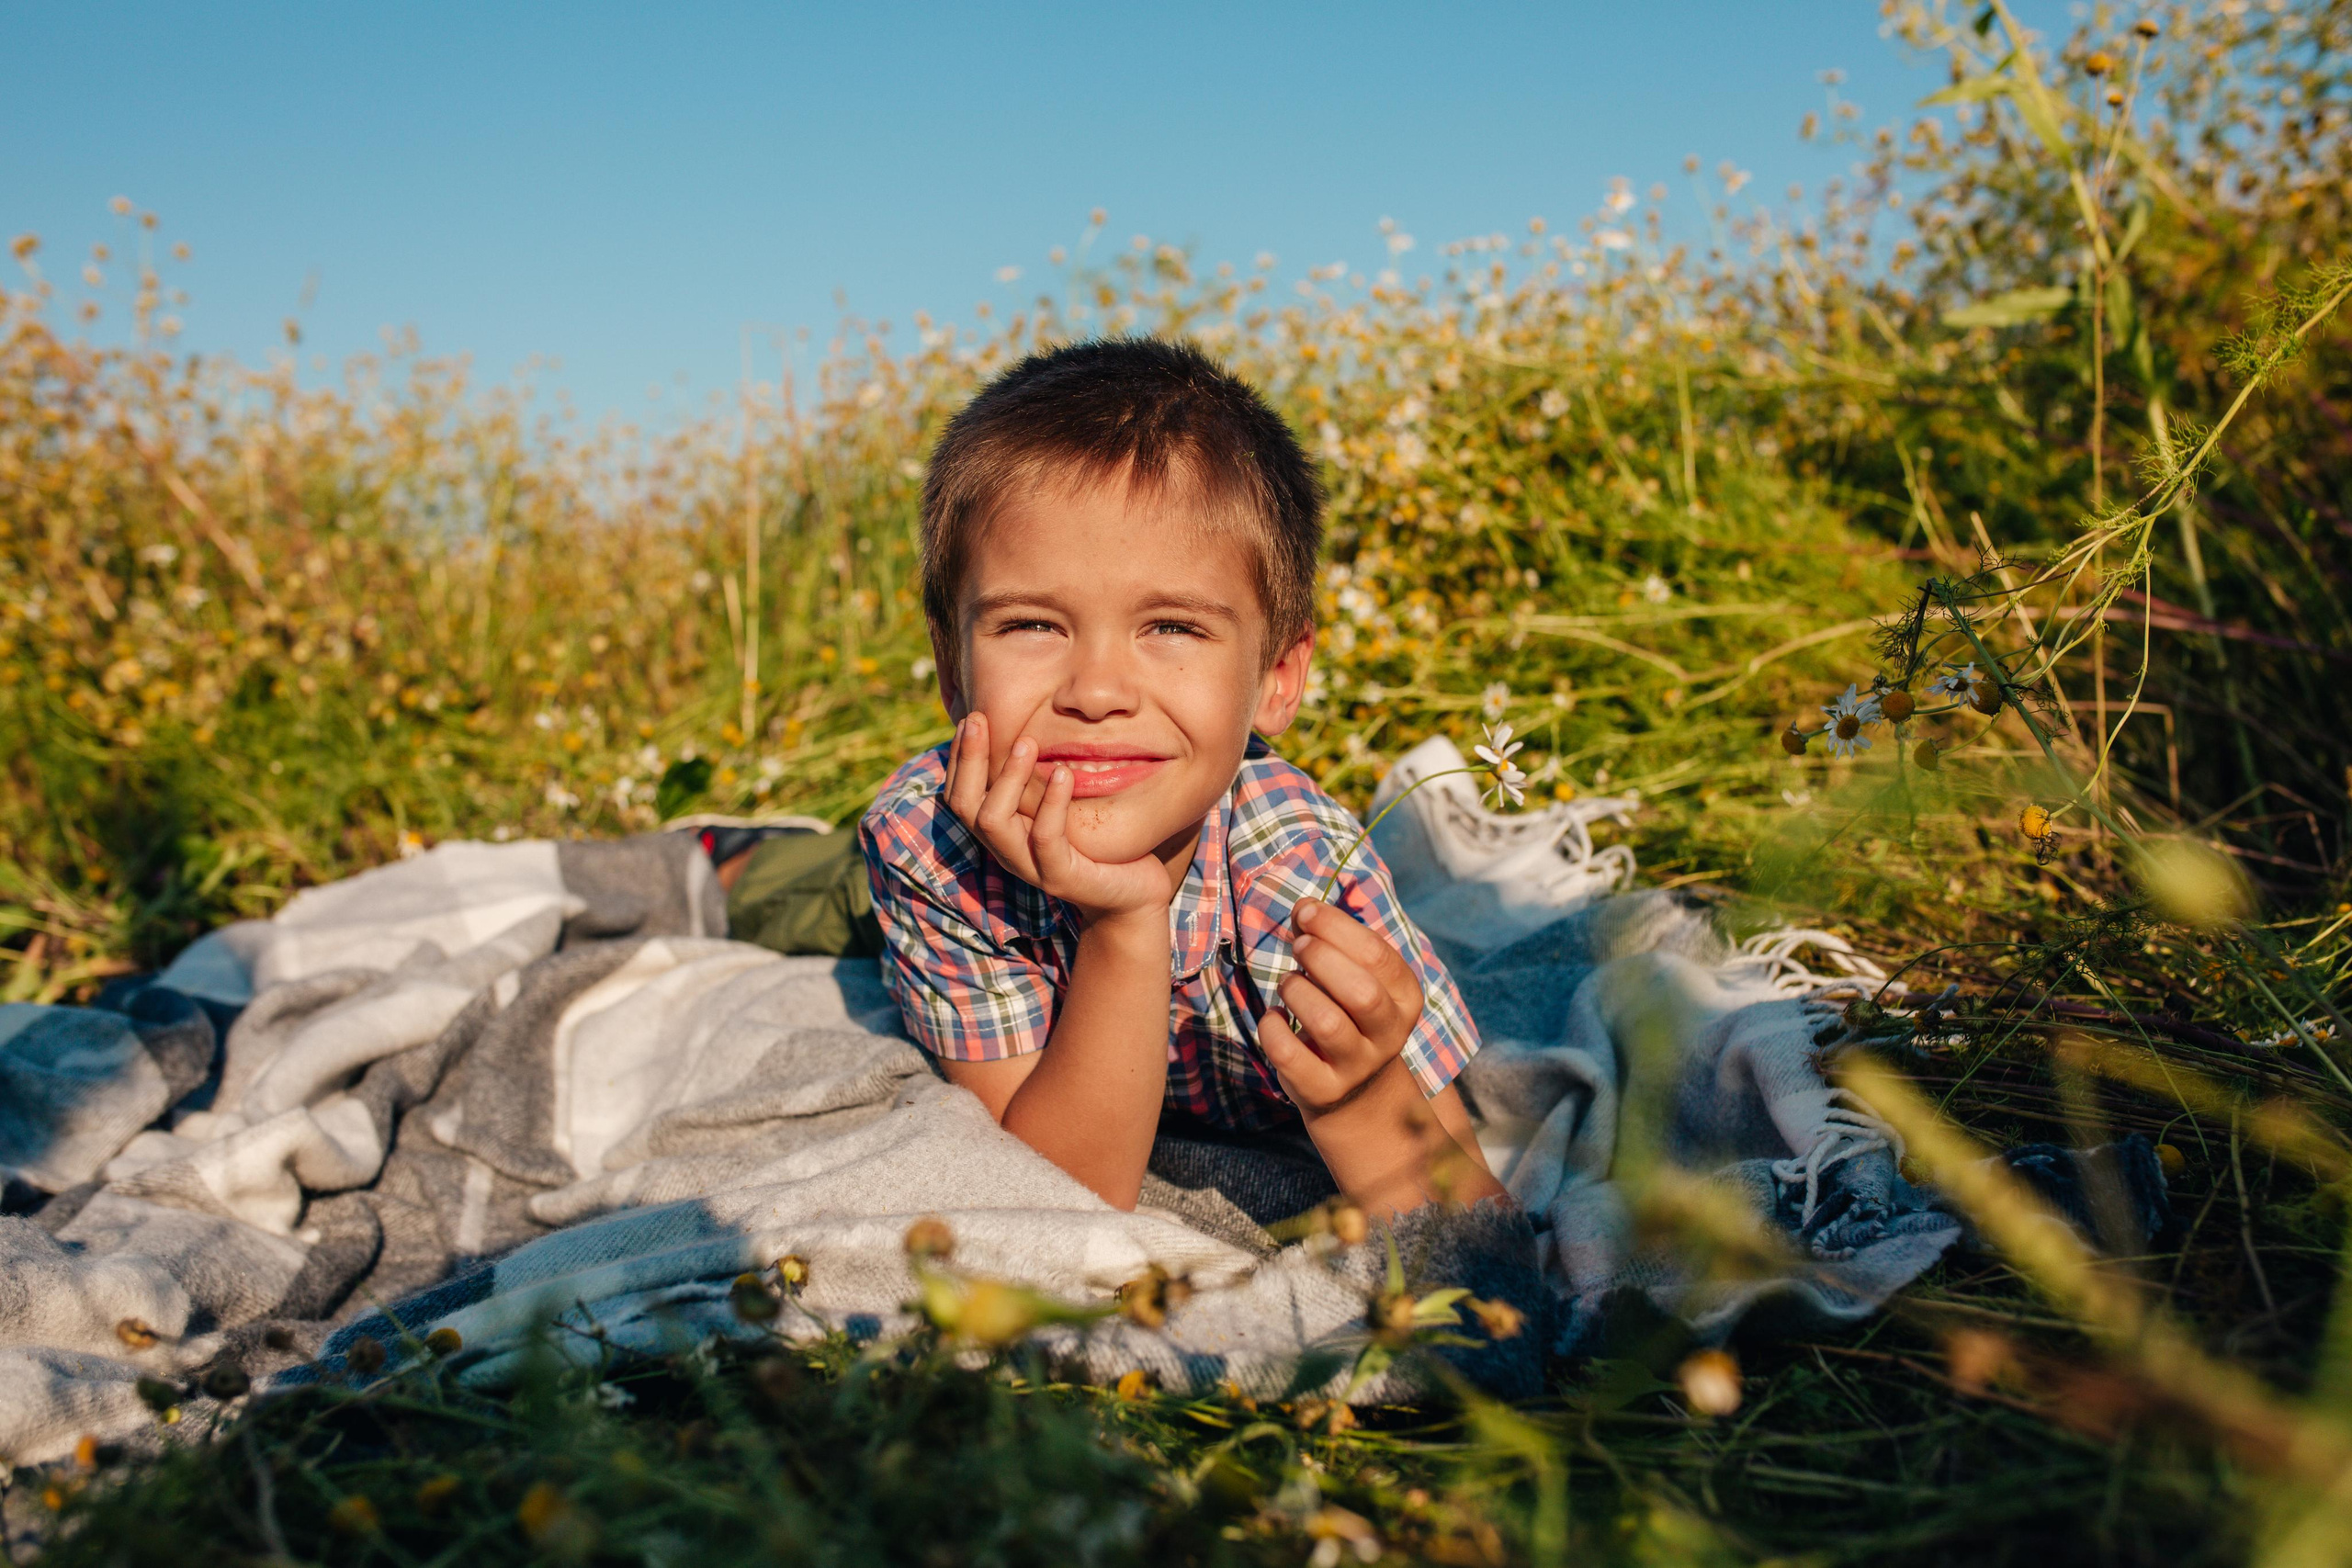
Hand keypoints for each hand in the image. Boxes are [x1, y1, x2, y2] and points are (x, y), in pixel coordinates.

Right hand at [943, 712, 1173, 927]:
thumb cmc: (1097, 844)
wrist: (1132, 897)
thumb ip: (1040, 781)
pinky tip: (1065, 774)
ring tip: (1027, 741)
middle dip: (968, 758)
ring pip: (994, 821)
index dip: (959, 756)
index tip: (971, 718)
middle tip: (979, 718)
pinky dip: (1052, 803)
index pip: (960, 793)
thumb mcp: (1062, 807)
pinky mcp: (1060, 878)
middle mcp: (1006, 850)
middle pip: (964, 805)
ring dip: (1007, 776)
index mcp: (1002, 832)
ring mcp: (1030, 866)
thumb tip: (1030, 728)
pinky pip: (1046, 838)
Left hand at [1259, 897, 1425, 1115]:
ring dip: (1298, 990)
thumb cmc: (1349, 1013)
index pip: (1377, 955)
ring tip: (1288, 982)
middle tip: (1299, 946)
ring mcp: (1358, 1066)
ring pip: (1328, 1024)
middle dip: (1321, 958)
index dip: (1335, 926)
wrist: (1356, 1091)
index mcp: (1405, 997)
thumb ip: (1331, 940)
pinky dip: (1273, 1027)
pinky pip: (1290, 1054)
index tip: (1306, 912)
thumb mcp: (1353, 976)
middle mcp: (1389, 1034)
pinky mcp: (1323, 1090)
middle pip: (1361, 993)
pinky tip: (1275, 1017)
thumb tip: (1303, 908)